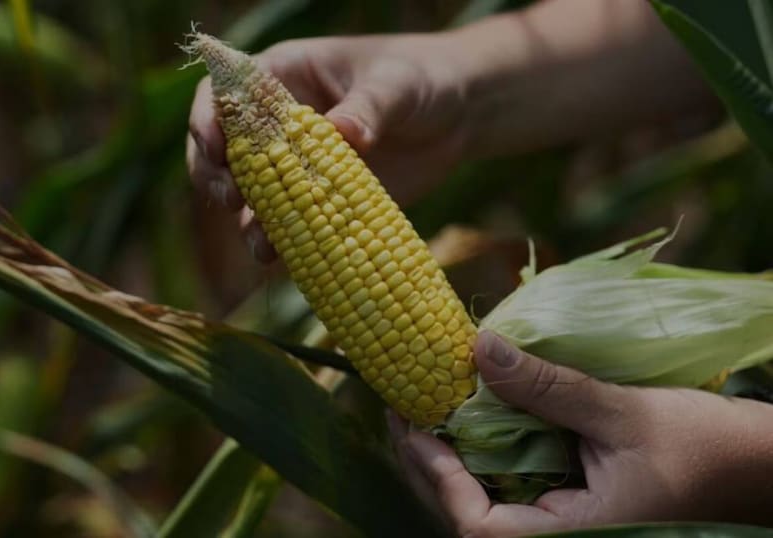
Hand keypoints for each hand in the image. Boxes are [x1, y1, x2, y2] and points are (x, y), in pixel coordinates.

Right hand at [187, 32, 472, 262]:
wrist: (455, 117)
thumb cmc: (420, 79)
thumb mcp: (396, 85)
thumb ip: (368, 107)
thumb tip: (342, 133)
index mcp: (284, 77)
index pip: (225, 94)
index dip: (208, 120)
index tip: (214, 148)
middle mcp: (278, 125)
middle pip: (222, 152)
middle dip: (216, 177)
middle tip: (231, 200)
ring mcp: (297, 167)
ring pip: (250, 198)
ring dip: (247, 222)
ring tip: (261, 245)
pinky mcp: (320, 202)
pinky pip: (289, 226)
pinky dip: (284, 244)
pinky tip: (285, 258)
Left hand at [389, 331, 772, 536]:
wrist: (753, 466)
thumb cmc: (704, 449)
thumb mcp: (624, 415)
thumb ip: (550, 388)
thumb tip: (479, 348)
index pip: (477, 528)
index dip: (436, 476)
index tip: (411, 422)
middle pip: (467, 516)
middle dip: (427, 463)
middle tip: (402, 404)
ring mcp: (560, 525)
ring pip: (482, 502)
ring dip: (448, 458)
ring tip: (422, 406)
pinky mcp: (565, 505)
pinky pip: (507, 487)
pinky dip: (479, 454)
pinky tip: (468, 417)